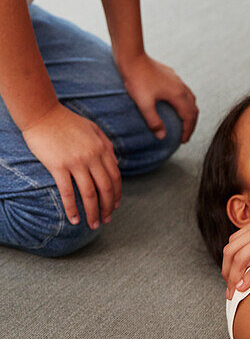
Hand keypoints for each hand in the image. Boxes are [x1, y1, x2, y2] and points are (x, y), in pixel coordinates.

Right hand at [22, 103, 120, 227]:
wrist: (43, 114)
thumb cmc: (67, 121)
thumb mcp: (93, 128)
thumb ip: (106, 145)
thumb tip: (116, 164)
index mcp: (101, 147)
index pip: (114, 176)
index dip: (116, 193)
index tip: (115, 206)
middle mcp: (92, 156)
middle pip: (105, 187)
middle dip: (108, 207)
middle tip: (106, 220)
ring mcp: (75, 162)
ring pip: (89, 193)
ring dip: (93, 212)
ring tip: (93, 224)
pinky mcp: (58, 167)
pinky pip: (67, 192)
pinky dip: (72, 208)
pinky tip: (74, 219)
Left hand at [117, 53, 197, 142]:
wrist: (133, 58)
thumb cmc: (137, 81)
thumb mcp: (144, 104)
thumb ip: (154, 121)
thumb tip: (162, 136)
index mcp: (177, 95)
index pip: (189, 116)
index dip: (188, 130)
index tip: (183, 141)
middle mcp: (180, 87)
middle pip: (193, 107)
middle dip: (191, 123)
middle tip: (186, 135)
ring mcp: (177, 79)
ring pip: (190, 98)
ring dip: (189, 112)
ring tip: (183, 121)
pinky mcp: (171, 75)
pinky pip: (184, 91)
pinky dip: (185, 102)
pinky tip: (175, 103)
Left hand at [222, 172, 249, 298]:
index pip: (233, 242)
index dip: (228, 261)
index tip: (231, 277)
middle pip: (230, 251)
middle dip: (226, 273)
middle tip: (230, 290)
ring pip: (240, 258)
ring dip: (233, 278)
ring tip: (234, 294)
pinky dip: (249, 277)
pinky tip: (245, 288)